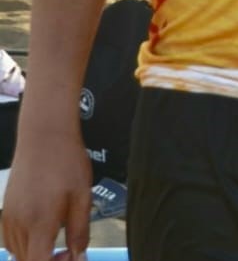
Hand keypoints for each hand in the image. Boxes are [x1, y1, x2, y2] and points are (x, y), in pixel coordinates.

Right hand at [1, 128, 92, 260]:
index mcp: (39, 222)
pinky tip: (44, 233)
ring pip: (17, 253)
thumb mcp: (83, 197)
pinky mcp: (5, 211)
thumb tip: (79, 255)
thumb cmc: (66, 163)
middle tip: (70, 251)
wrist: (44, 137)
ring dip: (36, 255)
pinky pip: (11, 240)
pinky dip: (26, 245)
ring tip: (59, 242)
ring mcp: (8, 218)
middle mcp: (18, 224)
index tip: (71, 258)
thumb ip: (80, 230)